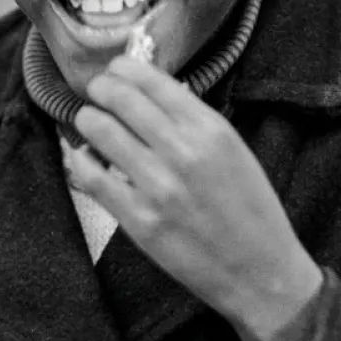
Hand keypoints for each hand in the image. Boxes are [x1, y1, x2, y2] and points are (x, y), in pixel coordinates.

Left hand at [71, 56, 322, 340]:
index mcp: (210, 129)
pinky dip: (80, 161)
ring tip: (88, 121)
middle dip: (101, 88)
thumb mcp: (233, 150)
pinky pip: (92, 178)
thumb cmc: (251, 210)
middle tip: (96, 91)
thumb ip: (194, 122)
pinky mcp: (139, 220)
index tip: (115, 70)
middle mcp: (182, 151)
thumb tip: (150, 94)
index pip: (152, 81)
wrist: (260, 272)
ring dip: (87, 119)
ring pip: (100, 131)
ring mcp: (157, 186)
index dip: (124, 69)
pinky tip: (83, 157)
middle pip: (121, 98)